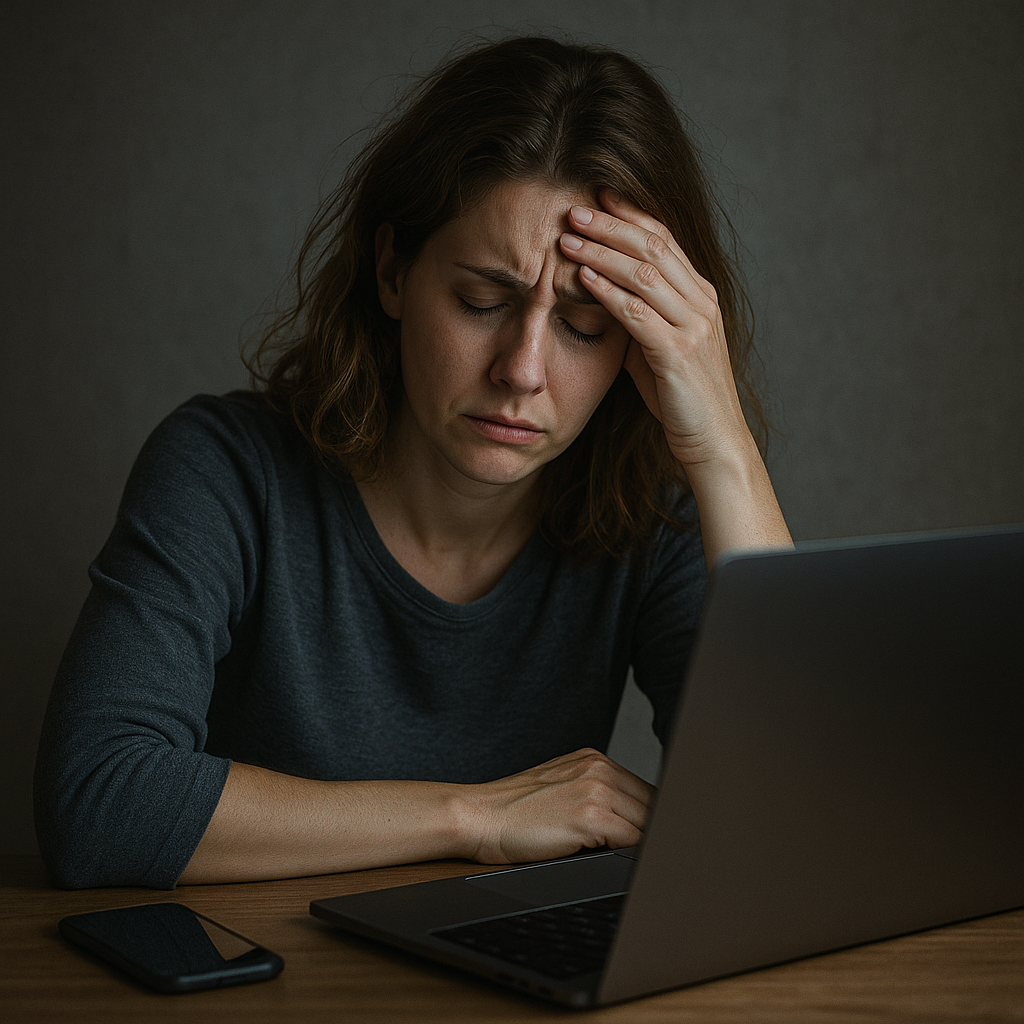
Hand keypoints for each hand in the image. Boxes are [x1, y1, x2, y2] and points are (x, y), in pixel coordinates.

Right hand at [461, 748, 653, 864]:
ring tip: (616, 855)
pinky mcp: (590, 816)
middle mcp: (598, 768)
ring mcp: (595, 790)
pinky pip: (630, 841)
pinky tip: (605, 856)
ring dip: (637, 844)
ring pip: (645, 823)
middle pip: (651, 804)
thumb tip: (631, 820)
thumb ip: (596, 793)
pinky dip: (625, 853)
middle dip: (648, 830)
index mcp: (592, 759)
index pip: (644, 789)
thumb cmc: (514, 810)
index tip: (648, 834)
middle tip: (638, 851)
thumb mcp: (561, 787)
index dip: (649, 817)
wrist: (480, 816)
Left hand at [559, 190, 750, 470]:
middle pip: (653, 247)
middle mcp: (701, 303)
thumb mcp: (659, 348)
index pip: (665, 240)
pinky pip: (638, 314)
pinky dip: (608, 292)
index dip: (631, 214)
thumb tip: (603, 294)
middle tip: (574, 210)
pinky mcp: (678, 354)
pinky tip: (583, 280)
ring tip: (568, 240)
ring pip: (644, 275)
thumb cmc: (682, 396)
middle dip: (611, 225)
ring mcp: (693, 327)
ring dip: (602, 254)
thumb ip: (639, 319)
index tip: (598, 196)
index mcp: (700, 295)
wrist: (712, 438)